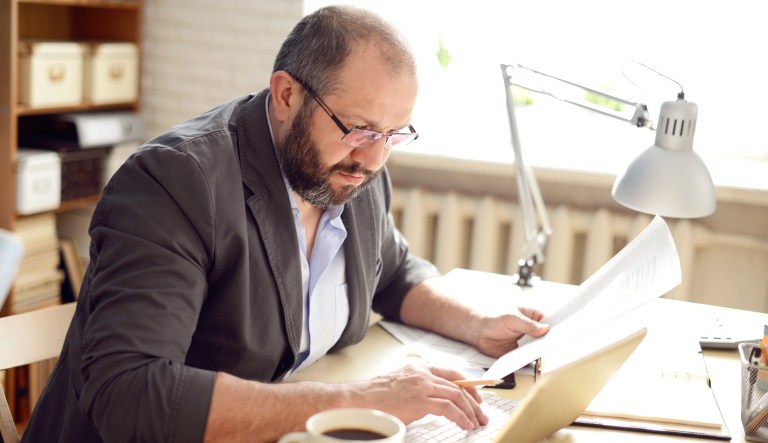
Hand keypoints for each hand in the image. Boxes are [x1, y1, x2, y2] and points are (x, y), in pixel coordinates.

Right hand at [346, 364, 488, 429]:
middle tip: (482, 413)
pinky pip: (449, 407)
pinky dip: (461, 417)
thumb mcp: (402, 385)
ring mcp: (422, 386)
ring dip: (470, 411)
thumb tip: (435, 401)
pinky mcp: (420, 400)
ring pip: (456, 396)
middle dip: (473, 401)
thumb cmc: (376, 396)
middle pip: (458, 385)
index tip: (477, 396)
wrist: (360, 399)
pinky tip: (465, 424)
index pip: (452, 372)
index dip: (468, 384)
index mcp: (419, 368)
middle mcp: (423, 373)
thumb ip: (420, 388)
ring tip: (476, 422)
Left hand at [474, 307, 549, 356]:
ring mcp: (527, 342)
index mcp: (533, 317)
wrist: (478, 330)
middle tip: (556, 344)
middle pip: (546, 337)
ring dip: (542, 351)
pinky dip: (531, 359)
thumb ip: (528, 325)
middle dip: (551, 341)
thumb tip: (545, 329)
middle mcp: (532, 330)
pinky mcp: (520, 353)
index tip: (562, 332)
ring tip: (546, 352)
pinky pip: (528, 358)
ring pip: (539, 348)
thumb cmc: (494, 318)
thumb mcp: (512, 317)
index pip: (549, 322)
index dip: (556, 327)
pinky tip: (533, 360)